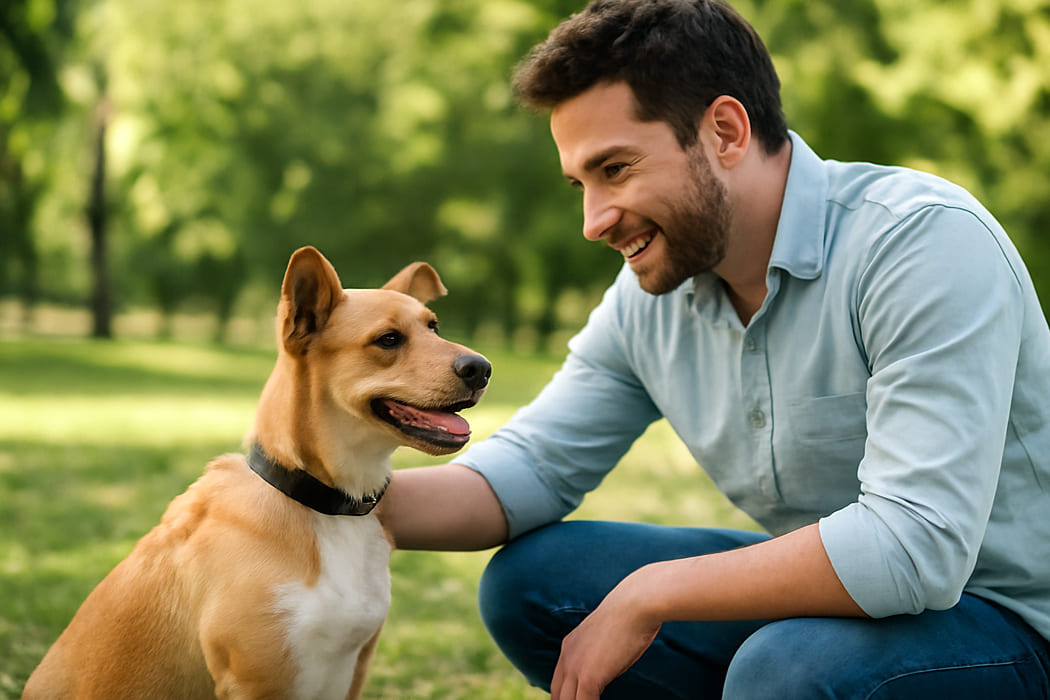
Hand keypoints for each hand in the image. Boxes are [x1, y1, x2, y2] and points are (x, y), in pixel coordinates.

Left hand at [550, 569, 661, 699]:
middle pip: (557, 696)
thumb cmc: (631, 616)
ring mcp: (576, 667)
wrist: (636, 604)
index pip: (557, 682)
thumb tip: (608, 666)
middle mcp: (567, 657)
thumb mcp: (607, 637)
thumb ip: (600, 654)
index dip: (563, 698)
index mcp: (569, 646)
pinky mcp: (590, 677)